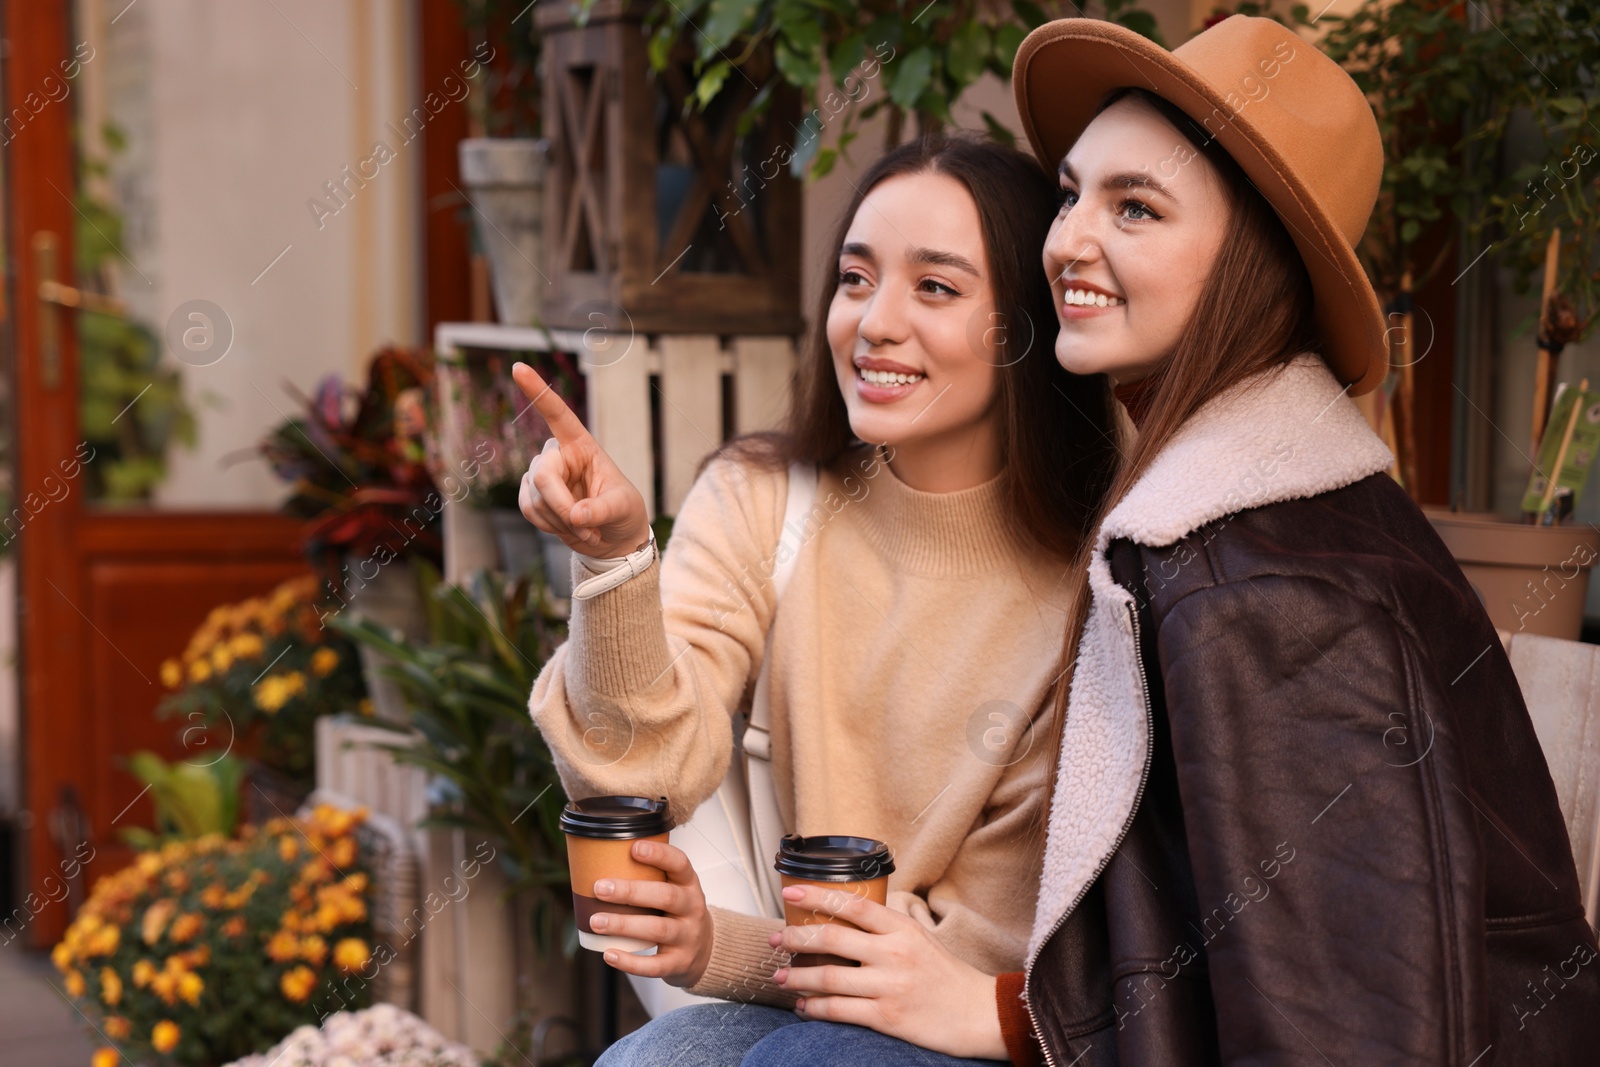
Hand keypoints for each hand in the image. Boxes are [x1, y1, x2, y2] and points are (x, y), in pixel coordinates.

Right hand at [511, 361, 650, 557]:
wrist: (612, 537)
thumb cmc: (623, 512)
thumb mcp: (623, 508)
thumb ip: (602, 510)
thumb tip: (576, 515)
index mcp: (582, 444)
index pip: (558, 414)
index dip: (538, 391)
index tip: (518, 368)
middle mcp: (558, 454)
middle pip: (543, 475)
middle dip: (561, 506)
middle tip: (585, 527)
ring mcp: (542, 475)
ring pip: (535, 498)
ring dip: (560, 521)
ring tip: (588, 530)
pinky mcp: (531, 495)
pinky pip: (529, 510)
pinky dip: (550, 526)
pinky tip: (569, 529)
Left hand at [589, 839, 714, 987]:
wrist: (706, 950)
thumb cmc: (677, 912)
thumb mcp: (674, 889)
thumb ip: (648, 877)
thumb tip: (597, 862)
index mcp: (689, 884)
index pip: (680, 863)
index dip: (659, 854)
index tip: (634, 848)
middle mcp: (692, 908)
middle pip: (666, 897)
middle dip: (631, 892)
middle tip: (600, 888)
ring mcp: (688, 937)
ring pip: (658, 929)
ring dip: (624, 925)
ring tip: (596, 922)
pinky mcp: (679, 962)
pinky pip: (655, 965)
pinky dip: (631, 962)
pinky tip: (609, 954)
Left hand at [766, 883, 1006, 1060]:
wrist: (978, 1014)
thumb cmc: (947, 974)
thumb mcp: (922, 938)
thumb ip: (888, 926)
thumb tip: (851, 912)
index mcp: (902, 929)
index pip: (852, 905)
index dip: (817, 896)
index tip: (790, 894)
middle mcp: (894, 954)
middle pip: (832, 940)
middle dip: (795, 939)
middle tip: (775, 940)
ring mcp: (889, 986)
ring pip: (829, 978)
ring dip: (798, 977)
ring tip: (780, 977)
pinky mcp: (887, 1017)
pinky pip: (840, 1011)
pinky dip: (815, 1008)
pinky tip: (803, 1006)